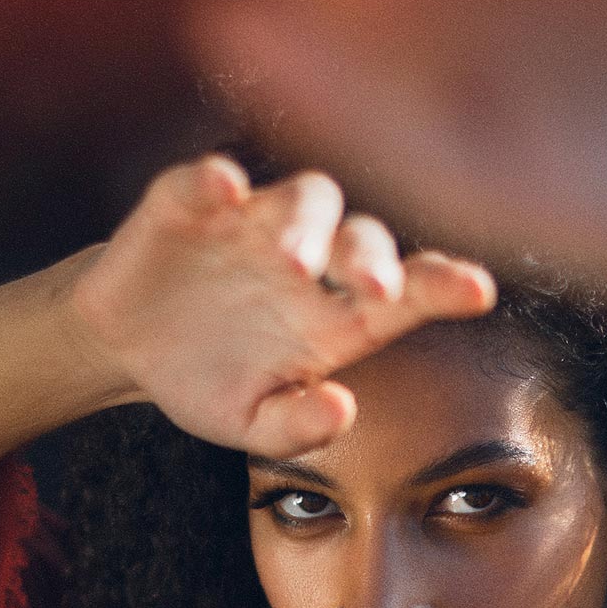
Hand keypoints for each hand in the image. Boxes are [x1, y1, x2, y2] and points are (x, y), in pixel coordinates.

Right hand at [65, 155, 494, 455]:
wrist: (128, 350)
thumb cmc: (211, 382)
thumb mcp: (250, 426)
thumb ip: (298, 428)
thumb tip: (344, 410)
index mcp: (338, 316)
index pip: (406, 295)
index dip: (443, 286)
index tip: (479, 291)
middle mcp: (311, 258)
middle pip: (363, 236)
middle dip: (372, 258)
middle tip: (377, 288)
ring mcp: (254, 222)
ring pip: (305, 197)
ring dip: (306, 223)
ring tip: (293, 262)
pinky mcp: (191, 201)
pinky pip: (210, 179)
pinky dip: (216, 180)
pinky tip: (224, 189)